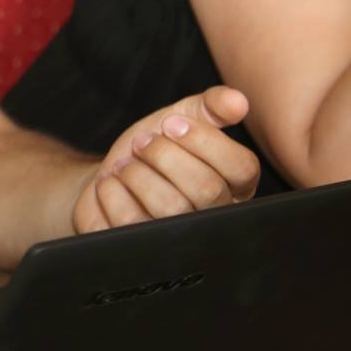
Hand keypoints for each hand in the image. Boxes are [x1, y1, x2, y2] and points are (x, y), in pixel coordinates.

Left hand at [74, 86, 259, 231]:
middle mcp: (215, 219)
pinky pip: (130, 222)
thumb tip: (238, 101)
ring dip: (138, 173)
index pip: (243, 167)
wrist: (107, 180)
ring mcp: (180, 241)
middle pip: (207, 189)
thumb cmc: (151, 152)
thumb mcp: (179, 119)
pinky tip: (111, 184)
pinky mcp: (141, 249)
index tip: (171, 124)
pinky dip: (112, 192)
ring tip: (126, 164)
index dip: (204, 140)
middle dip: (165, 156)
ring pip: (170, 207)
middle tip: (142, 142)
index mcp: (235, 186)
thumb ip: (209, 107)